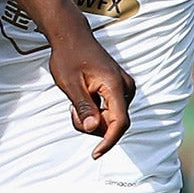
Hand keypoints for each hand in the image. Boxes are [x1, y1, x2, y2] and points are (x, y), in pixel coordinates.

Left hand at [49, 32, 134, 157]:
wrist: (72, 38)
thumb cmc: (68, 57)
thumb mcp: (70, 84)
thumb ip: (84, 107)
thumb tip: (94, 129)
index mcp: (115, 85)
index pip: (119, 122)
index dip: (108, 142)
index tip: (95, 154)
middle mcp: (125, 88)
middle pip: (114, 124)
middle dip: (93, 127)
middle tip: (72, 111)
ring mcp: (124, 89)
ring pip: (111, 120)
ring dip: (92, 120)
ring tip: (76, 103)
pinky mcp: (119, 90)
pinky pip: (110, 112)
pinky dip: (95, 113)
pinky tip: (83, 99)